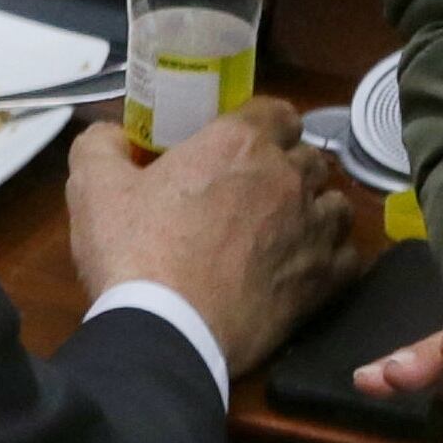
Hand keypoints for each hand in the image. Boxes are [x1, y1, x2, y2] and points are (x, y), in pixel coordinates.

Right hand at [67, 96, 359, 373]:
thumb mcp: (94, 186)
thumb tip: (113, 133)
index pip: (278, 111)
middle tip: (256, 191)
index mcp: (238, 143)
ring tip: (288, 229)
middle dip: (289, 167)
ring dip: (316, 209)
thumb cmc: (132, 253)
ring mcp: (313, 229)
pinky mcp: (325, 281)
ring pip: (336, 203)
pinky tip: (306, 267)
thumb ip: (102, 144)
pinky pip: (349, 255)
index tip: (243, 145)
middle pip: (310, 156)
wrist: (165, 332)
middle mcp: (287, 177)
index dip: (264, 125)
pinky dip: (332, 257)